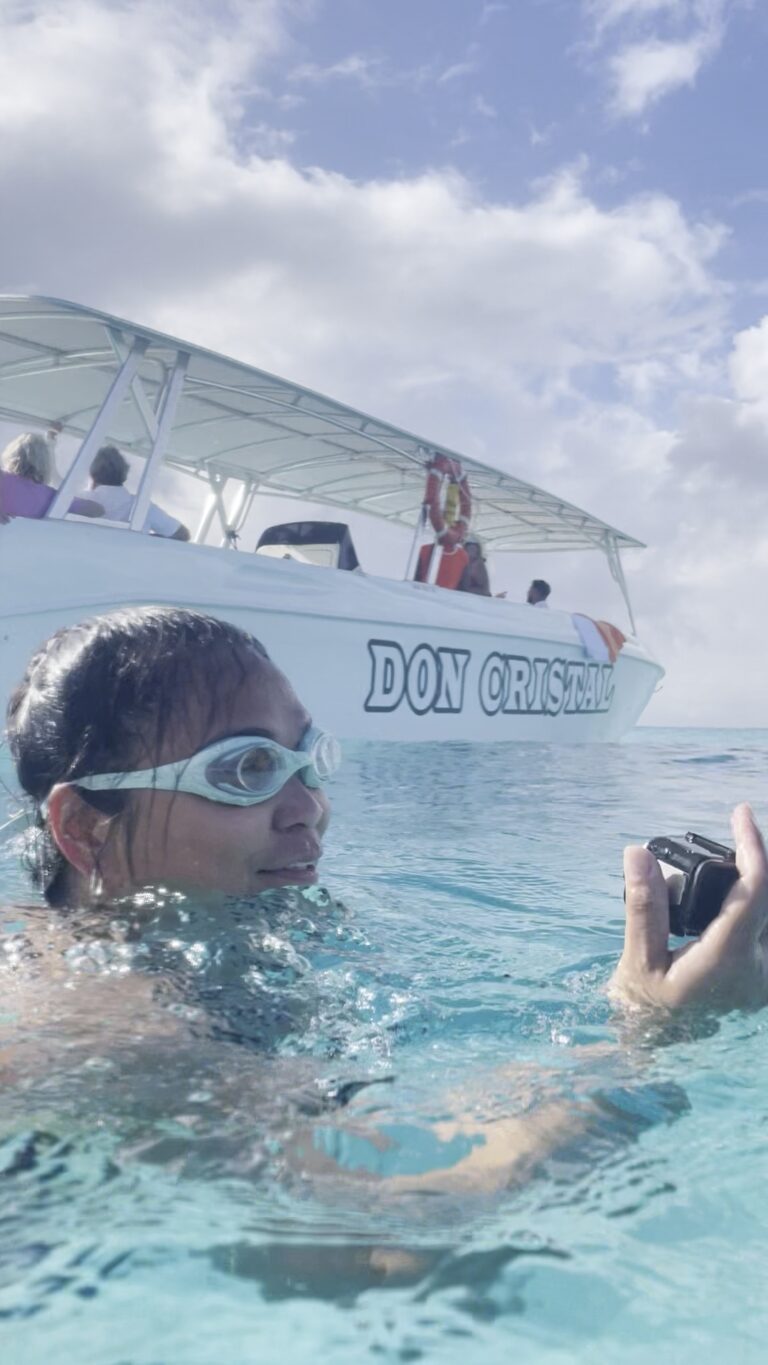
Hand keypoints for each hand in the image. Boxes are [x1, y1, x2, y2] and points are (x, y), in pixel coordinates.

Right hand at [609, 804, 767, 1012]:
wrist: (661, 1044)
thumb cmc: (646, 1003)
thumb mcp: (638, 958)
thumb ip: (644, 905)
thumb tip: (637, 853)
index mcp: (729, 959)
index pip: (756, 888)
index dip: (752, 844)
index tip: (740, 813)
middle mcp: (761, 966)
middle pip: (767, 894)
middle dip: (747, 859)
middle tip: (723, 841)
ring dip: (751, 881)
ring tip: (722, 874)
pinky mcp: (766, 971)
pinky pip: (765, 923)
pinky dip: (753, 900)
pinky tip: (731, 894)